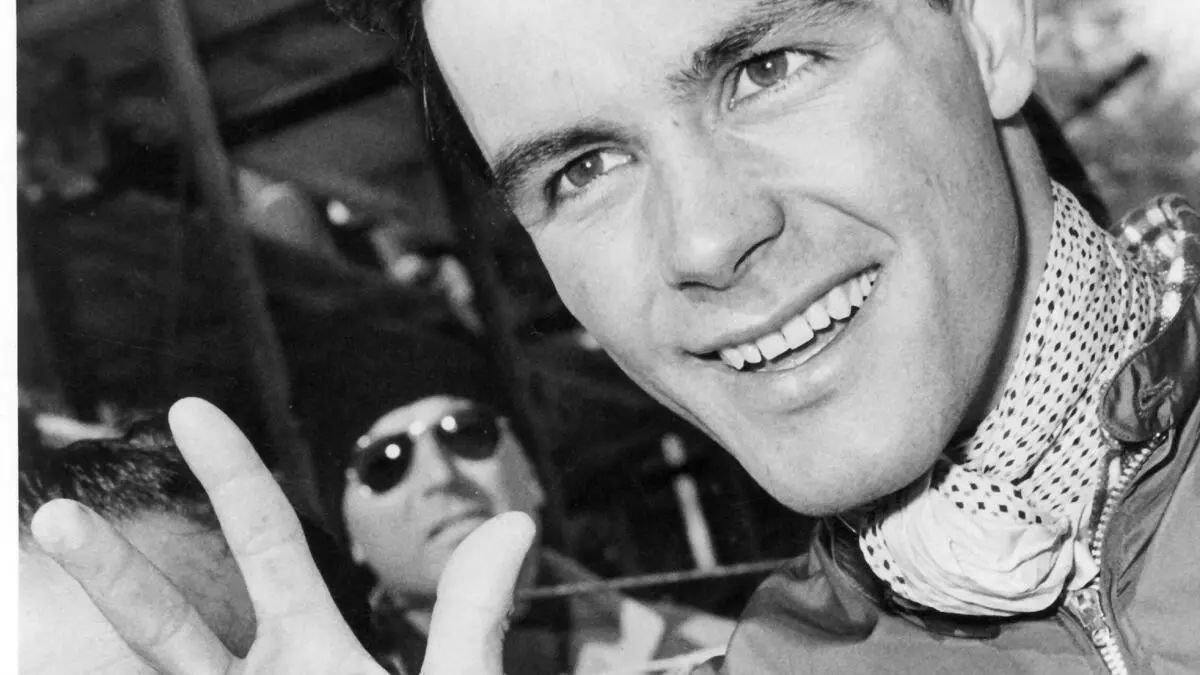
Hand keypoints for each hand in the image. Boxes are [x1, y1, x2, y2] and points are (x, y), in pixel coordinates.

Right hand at [30, 397, 533, 674]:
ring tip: (47, 572)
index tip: (189, 408)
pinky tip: (39, 664)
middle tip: (53, 514)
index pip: (263, 538)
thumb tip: (520, 520)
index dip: (230, 471)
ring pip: (151, 668)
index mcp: (309, 647)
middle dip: (107, 570)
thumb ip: (468, 615)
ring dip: (97, 631)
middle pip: (164, 621)